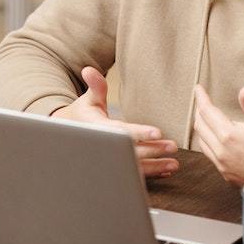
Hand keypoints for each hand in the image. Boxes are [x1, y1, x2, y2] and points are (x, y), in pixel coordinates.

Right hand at [52, 66, 178, 177]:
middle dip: (154, 150)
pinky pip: (134, 174)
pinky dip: (151, 173)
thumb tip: (89, 69)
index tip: (157, 132)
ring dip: (156, 166)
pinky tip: (165, 171)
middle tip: (173, 146)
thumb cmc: (83, 116)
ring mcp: (111, 161)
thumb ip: (95, 86)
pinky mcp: (116, 169)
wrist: (69, 139)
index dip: (140, 133)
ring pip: (135, 167)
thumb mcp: (88, 100)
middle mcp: (106, 149)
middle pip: (133, 152)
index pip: (123, 132)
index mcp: (100, 130)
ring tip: (174, 164)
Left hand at [193, 85, 243, 185]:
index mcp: (228, 136)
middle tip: (202, 101)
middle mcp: (221, 152)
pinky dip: (208, 144)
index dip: (201, 98)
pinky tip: (216, 140)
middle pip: (200, 127)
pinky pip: (210, 156)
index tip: (198, 89)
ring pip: (203, 143)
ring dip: (202, 128)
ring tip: (206, 118)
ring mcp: (223, 166)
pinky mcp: (228, 176)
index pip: (206, 111)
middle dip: (199, 111)